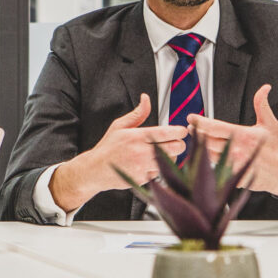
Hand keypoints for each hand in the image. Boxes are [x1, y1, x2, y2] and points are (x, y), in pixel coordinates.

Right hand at [51, 94, 187, 211]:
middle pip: (176, 148)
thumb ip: (137, 114)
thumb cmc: (108, 147)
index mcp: (137, 136)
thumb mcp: (119, 126)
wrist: (95, 170)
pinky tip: (151, 163)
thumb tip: (146, 98)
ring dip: (171, 156)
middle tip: (177, 142)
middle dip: (180, 144)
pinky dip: (159, 168)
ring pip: (171, 161)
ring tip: (163, 152)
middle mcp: (142, 152)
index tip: (182, 130)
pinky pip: (160, 172)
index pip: (167, 133)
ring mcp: (143, 167)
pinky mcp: (143, 179)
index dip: (179, 131)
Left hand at [187, 84, 277, 196]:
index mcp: (243, 135)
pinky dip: (207, 161)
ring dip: (200, 146)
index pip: (214, 127)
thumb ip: (261, 104)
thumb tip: (265, 87)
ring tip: (195, 138)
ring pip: (208, 154)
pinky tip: (204, 155)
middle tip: (190, 127)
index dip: (199, 122)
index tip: (191, 117)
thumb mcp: (270, 124)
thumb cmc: (276, 148)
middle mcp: (236, 150)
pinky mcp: (232, 177)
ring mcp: (233, 165)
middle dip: (196, 132)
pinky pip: (214, 168)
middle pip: (207, 140)